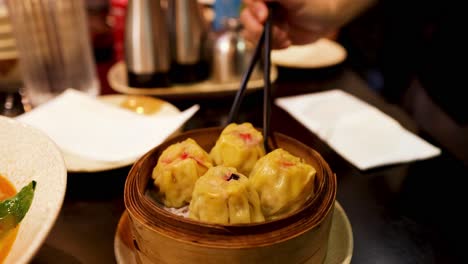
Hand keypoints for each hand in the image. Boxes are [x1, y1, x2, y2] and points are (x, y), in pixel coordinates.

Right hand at [240, 0, 374, 48]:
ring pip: (251, 33)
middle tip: (277, 32)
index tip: (264, 17)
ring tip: (285, 38)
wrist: (327, 20)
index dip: (253, 9)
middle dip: (259, 29)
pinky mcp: (270, 35)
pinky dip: (273, 46)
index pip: (248, 1)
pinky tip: (286, 42)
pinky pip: (262, 44)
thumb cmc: (315, 3)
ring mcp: (265, 22)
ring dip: (267, 39)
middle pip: (245, 18)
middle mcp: (262, 6)